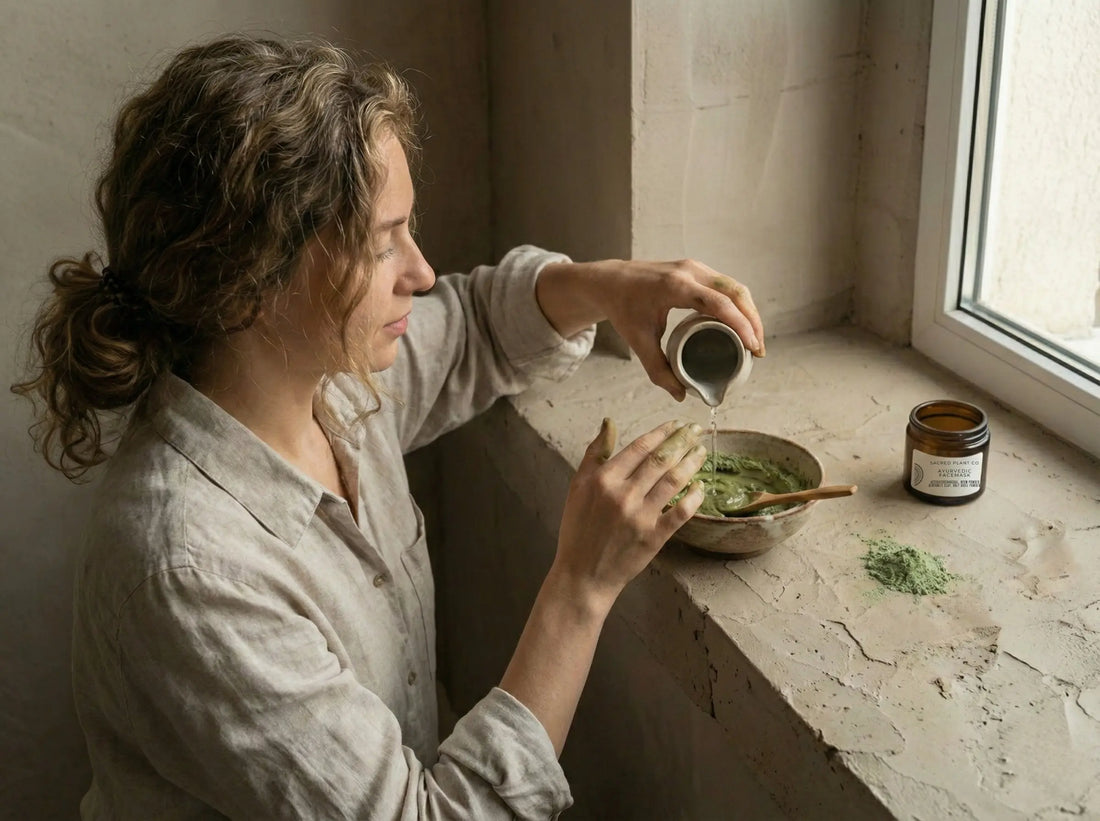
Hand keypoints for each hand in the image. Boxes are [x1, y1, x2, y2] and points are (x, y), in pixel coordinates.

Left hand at [536, 257, 765, 400]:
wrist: (610, 280)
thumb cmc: (623, 307)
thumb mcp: (638, 340)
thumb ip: (657, 369)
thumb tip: (680, 394)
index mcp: (676, 286)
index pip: (719, 304)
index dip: (741, 325)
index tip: (752, 347)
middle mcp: (690, 271)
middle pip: (736, 292)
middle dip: (753, 321)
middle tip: (757, 351)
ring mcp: (694, 267)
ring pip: (734, 287)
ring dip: (749, 313)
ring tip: (753, 342)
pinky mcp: (696, 270)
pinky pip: (726, 285)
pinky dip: (738, 305)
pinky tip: (742, 325)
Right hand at [550, 418, 705, 608]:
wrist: (583, 574)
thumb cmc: (578, 530)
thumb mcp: (578, 486)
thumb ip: (595, 452)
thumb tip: (609, 422)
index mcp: (603, 479)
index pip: (640, 447)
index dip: (662, 432)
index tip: (676, 424)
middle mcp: (623, 495)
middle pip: (661, 459)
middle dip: (682, 440)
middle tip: (696, 429)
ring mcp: (640, 516)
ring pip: (674, 480)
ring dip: (691, 462)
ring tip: (701, 451)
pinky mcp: (654, 537)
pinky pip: (681, 512)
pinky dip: (694, 497)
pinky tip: (701, 486)